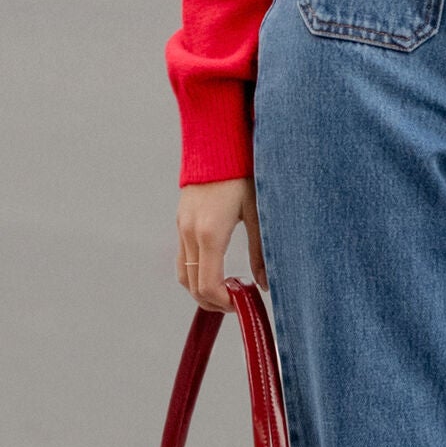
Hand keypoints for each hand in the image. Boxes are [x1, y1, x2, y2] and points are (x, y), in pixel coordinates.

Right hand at [176, 176, 265, 306]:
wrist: (217, 142)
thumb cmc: (242, 174)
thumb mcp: (258, 213)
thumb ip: (261, 252)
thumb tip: (264, 285)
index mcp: (210, 234)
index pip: (208, 285)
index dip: (224, 303)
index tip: (242, 304)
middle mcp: (190, 233)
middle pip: (192, 285)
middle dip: (213, 301)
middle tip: (238, 301)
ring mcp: (182, 226)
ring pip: (184, 273)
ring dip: (202, 287)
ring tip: (229, 286)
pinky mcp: (181, 220)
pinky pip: (183, 256)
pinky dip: (197, 271)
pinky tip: (220, 266)